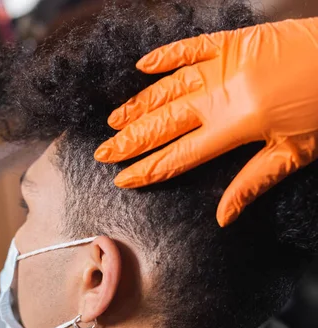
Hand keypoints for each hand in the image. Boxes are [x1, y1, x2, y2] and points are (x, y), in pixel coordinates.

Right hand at [95, 18, 317, 225]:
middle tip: (102, 152)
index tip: (122, 179)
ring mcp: (225, 63)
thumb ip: (252, 183)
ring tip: (113, 121)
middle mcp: (223, 93)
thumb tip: (223, 217)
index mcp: (237, 125)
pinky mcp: (234, 40)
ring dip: (139, 105)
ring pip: (170, 87)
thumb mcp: (294, 155)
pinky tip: (144, 66)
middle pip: (165, 121)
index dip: (148, 168)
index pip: (180, 154)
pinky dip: (167, 55)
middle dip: (130, 140)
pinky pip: (192, 45)